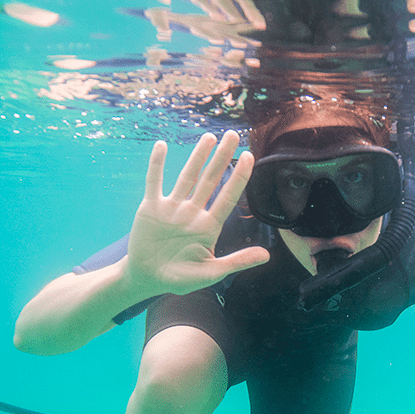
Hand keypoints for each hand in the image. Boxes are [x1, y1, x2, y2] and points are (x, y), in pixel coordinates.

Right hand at [125, 130, 269, 295]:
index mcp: (209, 227)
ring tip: (209, 137)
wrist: (148, 279)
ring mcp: (172, 208)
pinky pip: (154, 182)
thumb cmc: (180, 279)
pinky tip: (162, 145)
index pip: (228, 198)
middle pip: (210, 180)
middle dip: (222, 157)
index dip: (239, 177)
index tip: (249, 156)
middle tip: (232, 134)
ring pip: (187, 176)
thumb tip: (266, 256)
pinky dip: (157, 165)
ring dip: (197, 156)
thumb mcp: (211, 273)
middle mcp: (193, 213)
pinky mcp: (151, 208)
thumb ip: (237, 262)